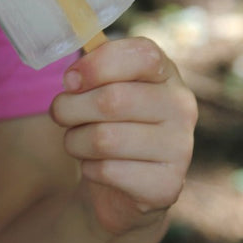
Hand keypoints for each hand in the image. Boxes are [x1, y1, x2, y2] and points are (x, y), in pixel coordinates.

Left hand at [50, 37, 196, 237]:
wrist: (126, 187)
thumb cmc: (110, 126)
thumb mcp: (104, 89)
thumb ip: (93, 70)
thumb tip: (73, 77)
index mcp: (167, 74)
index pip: (142, 54)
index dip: (98, 65)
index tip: (70, 80)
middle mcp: (182, 106)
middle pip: (112, 99)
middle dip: (70, 108)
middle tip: (61, 115)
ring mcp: (180, 147)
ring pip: (105, 138)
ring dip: (76, 141)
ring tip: (79, 142)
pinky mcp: (167, 185)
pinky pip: (108, 171)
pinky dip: (90, 170)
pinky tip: (98, 168)